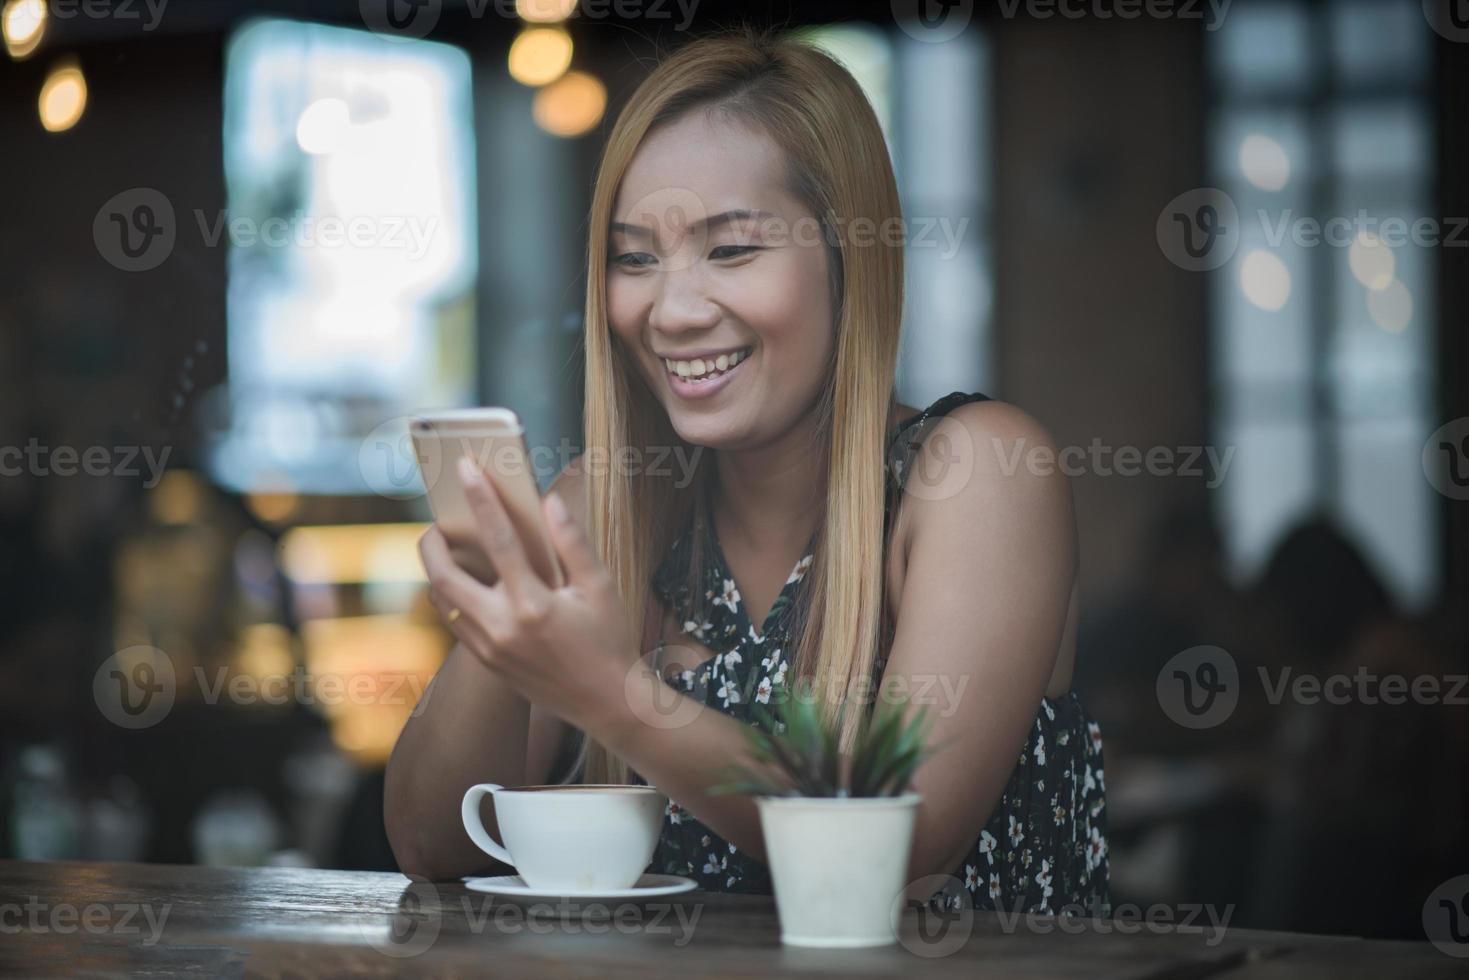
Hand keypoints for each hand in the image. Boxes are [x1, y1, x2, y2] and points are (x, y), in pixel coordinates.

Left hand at [419, 458, 638, 736]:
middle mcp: (503, 627)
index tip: (467, 470)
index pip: (499, 539)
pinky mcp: (488, 663)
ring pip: (442, 603)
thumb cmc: (609, 642)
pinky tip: (467, 588)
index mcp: (534, 604)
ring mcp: (490, 649)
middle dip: (432, 543)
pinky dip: (452, 600)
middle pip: (445, 575)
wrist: (607, 704)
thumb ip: (572, 542)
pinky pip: (455, 624)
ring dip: (438, 573)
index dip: (482, 498)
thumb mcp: (599, 588)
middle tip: (436, 525)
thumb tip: (549, 502)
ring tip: (447, 554)